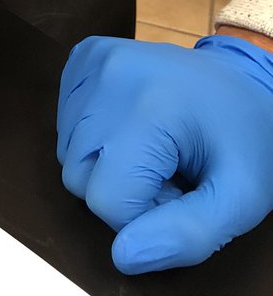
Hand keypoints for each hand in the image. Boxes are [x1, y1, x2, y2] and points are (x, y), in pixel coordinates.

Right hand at [57, 33, 272, 273]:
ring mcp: (94, 59)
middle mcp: (110, 73)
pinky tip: (130, 123)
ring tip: (153, 147)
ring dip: (105, 164)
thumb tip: (122, 256)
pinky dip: (93, 134)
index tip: (182, 192)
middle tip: (169, 172)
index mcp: (150, 107)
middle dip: (121, 190)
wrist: (245, 82)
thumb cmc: (245, 143)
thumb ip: (189, 235)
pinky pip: (66, 118)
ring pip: (67, 151)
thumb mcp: (240, 199)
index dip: (145, 214)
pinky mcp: (85, 53)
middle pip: (77, 176)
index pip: (106, 201)